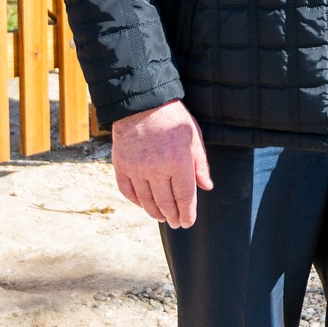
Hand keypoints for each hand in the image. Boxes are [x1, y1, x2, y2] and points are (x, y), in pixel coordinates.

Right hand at [111, 101, 212, 227]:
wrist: (142, 102)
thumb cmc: (172, 118)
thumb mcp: (194, 137)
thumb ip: (200, 165)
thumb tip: (206, 187)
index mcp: (178, 162)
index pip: (184, 197)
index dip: (187, 213)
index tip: (188, 222)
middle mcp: (156, 169)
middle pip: (166, 203)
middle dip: (172, 216)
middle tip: (176, 223)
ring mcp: (136, 168)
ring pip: (146, 200)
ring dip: (155, 212)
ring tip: (162, 217)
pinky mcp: (121, 165)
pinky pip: (128, 191)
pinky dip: (136, 201)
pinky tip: (143, 204)